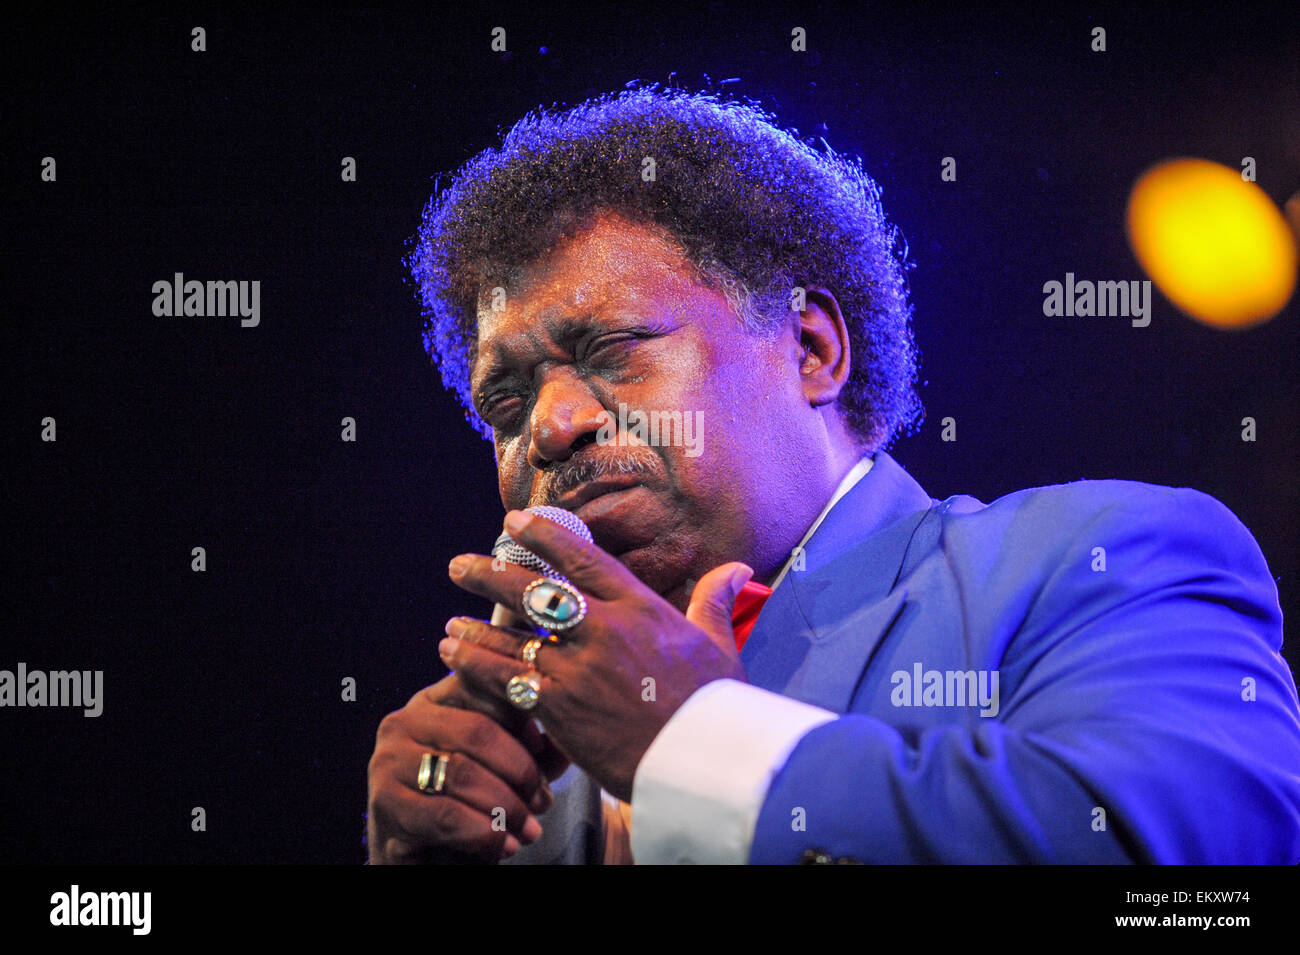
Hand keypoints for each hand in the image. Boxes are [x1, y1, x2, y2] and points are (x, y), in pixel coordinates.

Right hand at [366, 672, 567, 863]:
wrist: (420, 858)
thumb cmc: (468, 803)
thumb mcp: (506, 771)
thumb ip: (537, 752)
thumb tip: (567, 745)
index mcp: (434, 700)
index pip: (482, 687)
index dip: (520, 714)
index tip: (544, 745)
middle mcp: (404, 720)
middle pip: (476, 730)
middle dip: (519, 769)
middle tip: (542, 801)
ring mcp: (388, 760)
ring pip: (462, 773)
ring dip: (505, 806)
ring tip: (529, 829)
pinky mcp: (384, 804)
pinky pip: (445, 816)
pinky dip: (483, 834)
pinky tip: (504, 846)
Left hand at [439, 508, 752, 801]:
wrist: (703, 764)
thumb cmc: (716, 706)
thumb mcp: (720, 645)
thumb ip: (715, 601)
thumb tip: (739, 569)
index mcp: (640, 607)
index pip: (582, 558)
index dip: (543, 536)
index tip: (515, 521)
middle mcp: (604, 630)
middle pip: (534, 590)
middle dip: (490, 574)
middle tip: (459, 566)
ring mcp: (578, 669)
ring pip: (512, 637)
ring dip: (475, 629)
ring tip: (450, 624)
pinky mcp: (560, 709)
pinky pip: (506, 681)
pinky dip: (476, 666)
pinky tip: (454, 657)